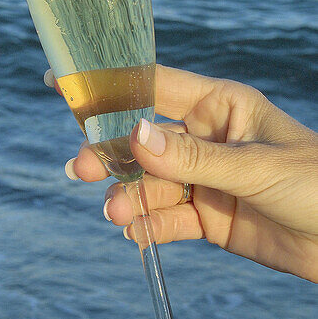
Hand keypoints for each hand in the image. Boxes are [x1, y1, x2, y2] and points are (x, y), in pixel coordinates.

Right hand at [45, 65, 317, 282]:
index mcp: (220, 106)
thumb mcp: (256, 168)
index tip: (61, 83)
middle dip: (111, 156)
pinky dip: (149, 227)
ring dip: (130, 198)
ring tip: (119, 215)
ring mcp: (206, 180)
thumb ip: (193, 157)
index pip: (154, 87)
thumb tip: (135, 137)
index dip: (109, 86)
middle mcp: (207, 139)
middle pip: (142, 141)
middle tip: (81, 171)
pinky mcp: (210, 218)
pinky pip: (167, 219)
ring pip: (151, 184)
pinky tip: (137, 234)